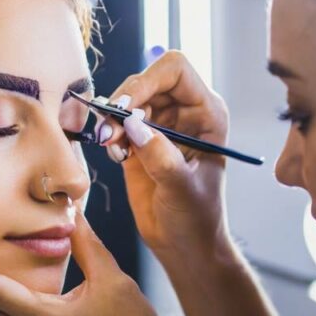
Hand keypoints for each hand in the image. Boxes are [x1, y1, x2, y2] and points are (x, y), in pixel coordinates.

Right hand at [99, 50, 231, 258]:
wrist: (184, 245)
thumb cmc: (197, 218)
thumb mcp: (182, 188)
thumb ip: (160, 155)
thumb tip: (132, 124)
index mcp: (206, 112)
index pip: (175, 70)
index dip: (147, 79)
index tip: (126, 107)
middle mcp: (183, 111)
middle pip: (145, 80)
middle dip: (123, 101)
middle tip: (110, 131)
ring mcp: (159, 125)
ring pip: (126, 100)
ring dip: (112, 118)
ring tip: (111, 146)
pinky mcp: (137, 140)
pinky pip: (115, 122)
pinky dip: (109, 133)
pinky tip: (116, 156)